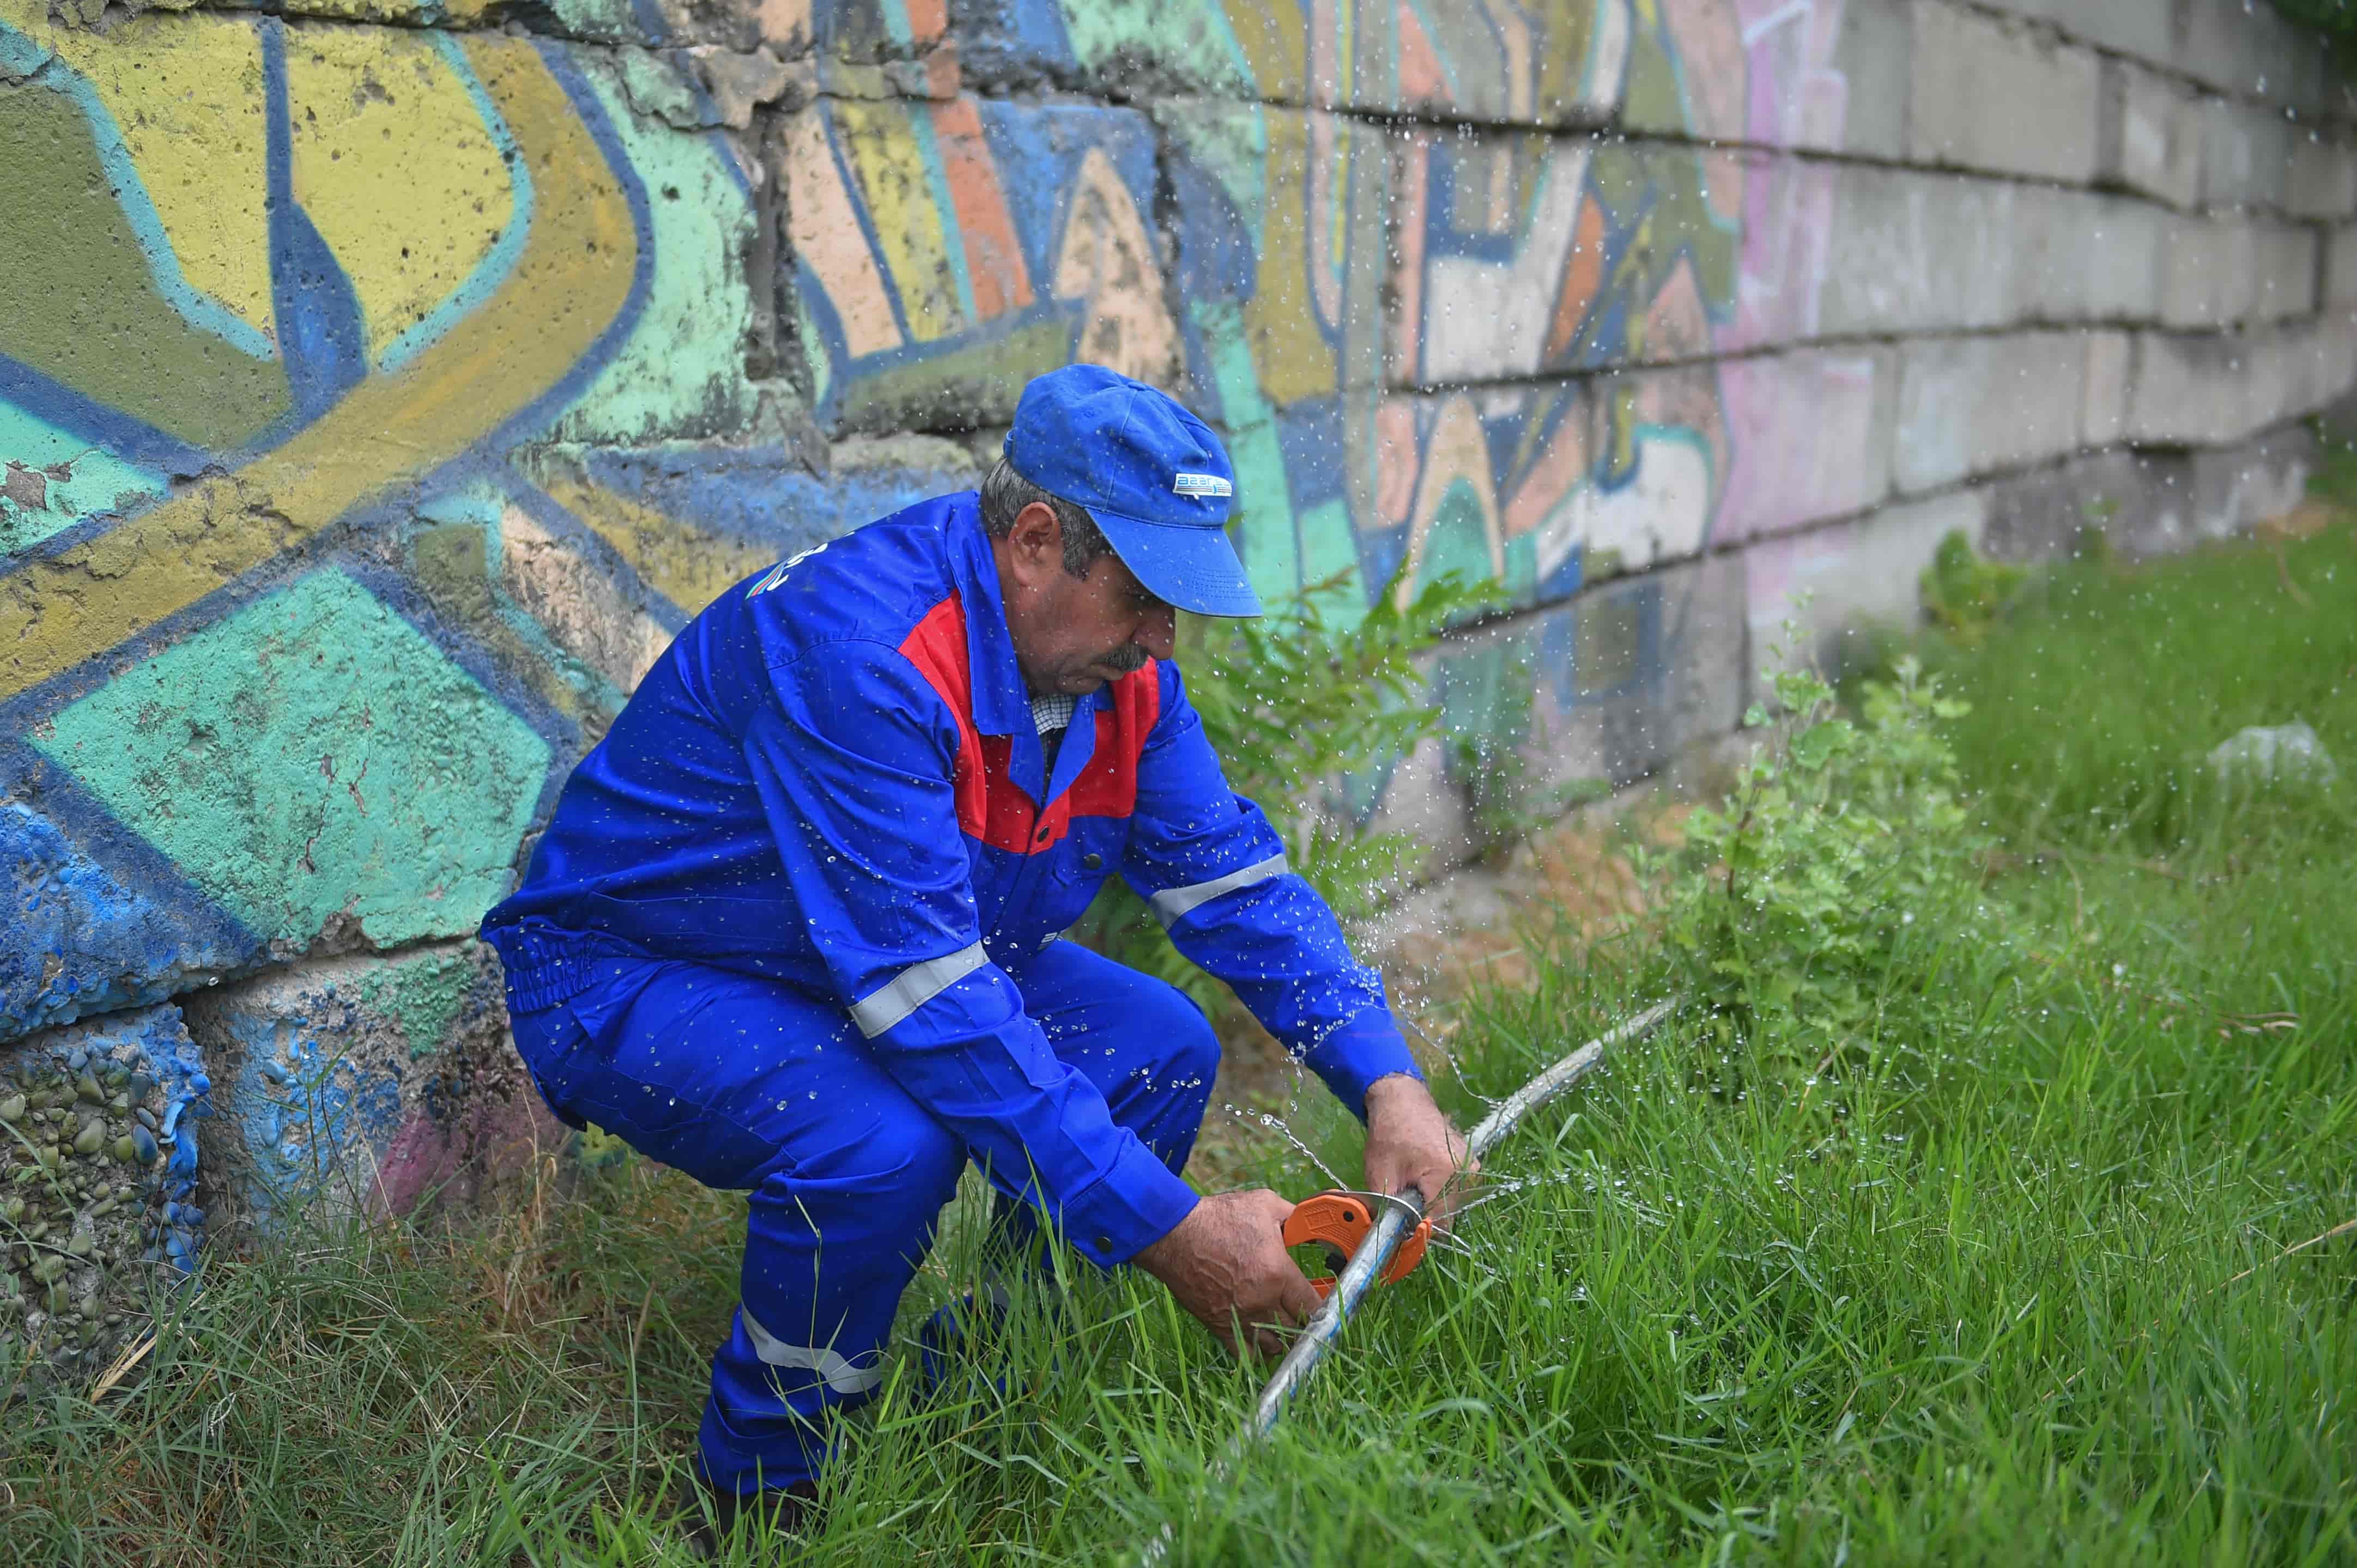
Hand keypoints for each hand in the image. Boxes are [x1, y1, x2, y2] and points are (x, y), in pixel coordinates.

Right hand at [1133, 1190, 1321, 1358]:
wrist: (1174, 1235)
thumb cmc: (1219, 1218)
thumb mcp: (1264, 1205)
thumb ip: (1293, 1216)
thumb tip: (1309, 1224)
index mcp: (1278, 1273)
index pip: (1313, 1306)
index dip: (1324, 1307)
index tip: (1325, 1303)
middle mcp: (1262, 1301)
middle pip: (1297, 1329)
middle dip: (1304, 1321)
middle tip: (1304, 1310)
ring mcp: (1240, 1317)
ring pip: (1275, 1345)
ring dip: (1284, 1337)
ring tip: (1285, 1325)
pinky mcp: (1220, 1326)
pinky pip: (1247, 1354)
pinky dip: (1259, 1351)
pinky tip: (1263, 1340)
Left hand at [1362, 1074, 1477, 1228]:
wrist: (1401, 1099)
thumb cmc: (1389, 1132)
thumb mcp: (1380, 1173)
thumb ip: (1389, 1209)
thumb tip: (1391, 1236)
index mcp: (1448, 1173)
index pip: (1440, 1223)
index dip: (1418, 1230)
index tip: (1401, 1227)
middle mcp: (1467, 1171)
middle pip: (1448, 1214)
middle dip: (1424, 1215)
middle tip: (1402, 1201)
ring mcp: (1471, 1166)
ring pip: (1451, 1203)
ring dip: (1431, 1203)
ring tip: (1411, 1185)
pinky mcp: (1469, 1162)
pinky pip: (1454, 1189)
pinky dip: (1437, 1190)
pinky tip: (1420, 1177)